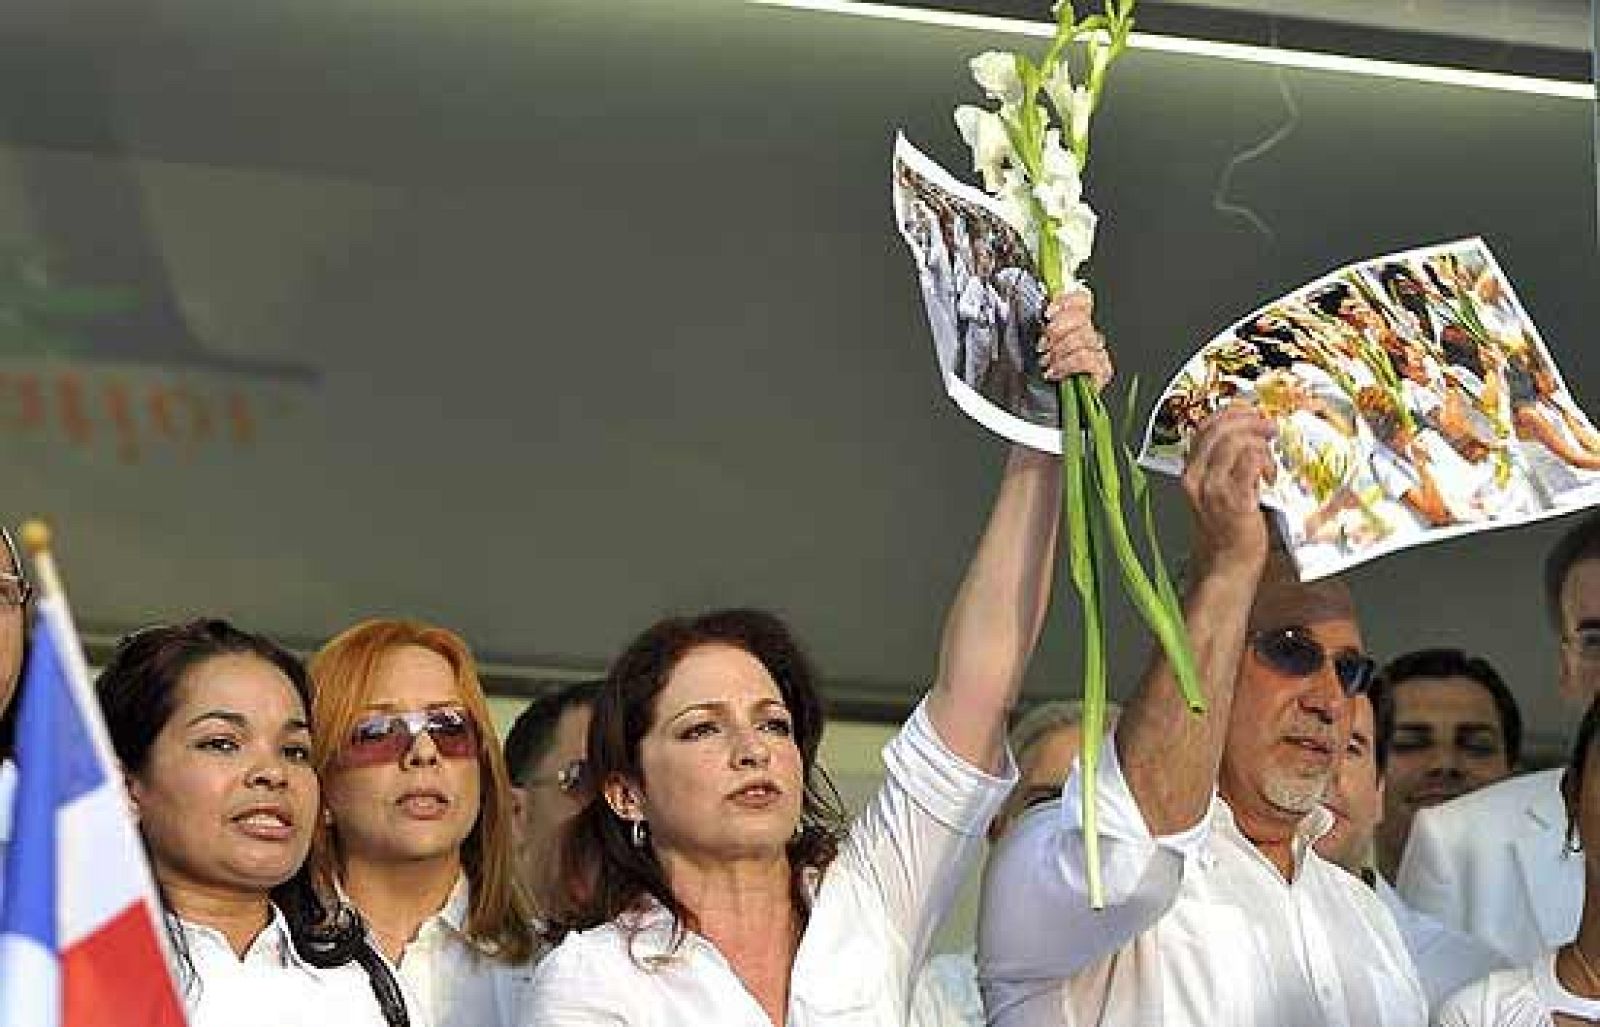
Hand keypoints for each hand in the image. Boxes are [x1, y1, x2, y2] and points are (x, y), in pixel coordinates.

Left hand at [1037, 289, 1111, 389]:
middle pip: (1082, 317)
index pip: (1083, 299)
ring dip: (1059, 350)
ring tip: (1046, 362)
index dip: (1067, 301)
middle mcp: (1089, 336)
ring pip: (1083, 337)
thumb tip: (1041, 302)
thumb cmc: (1034, 377)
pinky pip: (1087, 358)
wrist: (1041, 406)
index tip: (1048, 312)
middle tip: (1043, 344)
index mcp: (1074, 325)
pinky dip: (1067, 364)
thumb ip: (1041, 322)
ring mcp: (1098, 353)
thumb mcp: (1032, 344)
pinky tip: (1055, 372)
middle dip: (1057, 329)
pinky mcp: (1102, 372)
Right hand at [1182, 404, 1274, 572]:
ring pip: (1237, 441)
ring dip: (1261, 444)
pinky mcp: (1235, 500)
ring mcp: (1214, 489)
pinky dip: (1266, 462)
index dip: (1230, 413)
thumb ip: (1223, 468)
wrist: (1224, 569)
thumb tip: (1249, 440)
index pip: (1204, 427)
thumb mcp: (1214, 494)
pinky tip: (1270, 476)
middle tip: (1270, 427)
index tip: (1251, 413)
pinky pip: (1252, 462)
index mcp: (1190, 473)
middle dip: (1250, 420)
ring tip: (1271, 460)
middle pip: (1220, 428)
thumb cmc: (1224, 535)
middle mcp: (1197, 477)